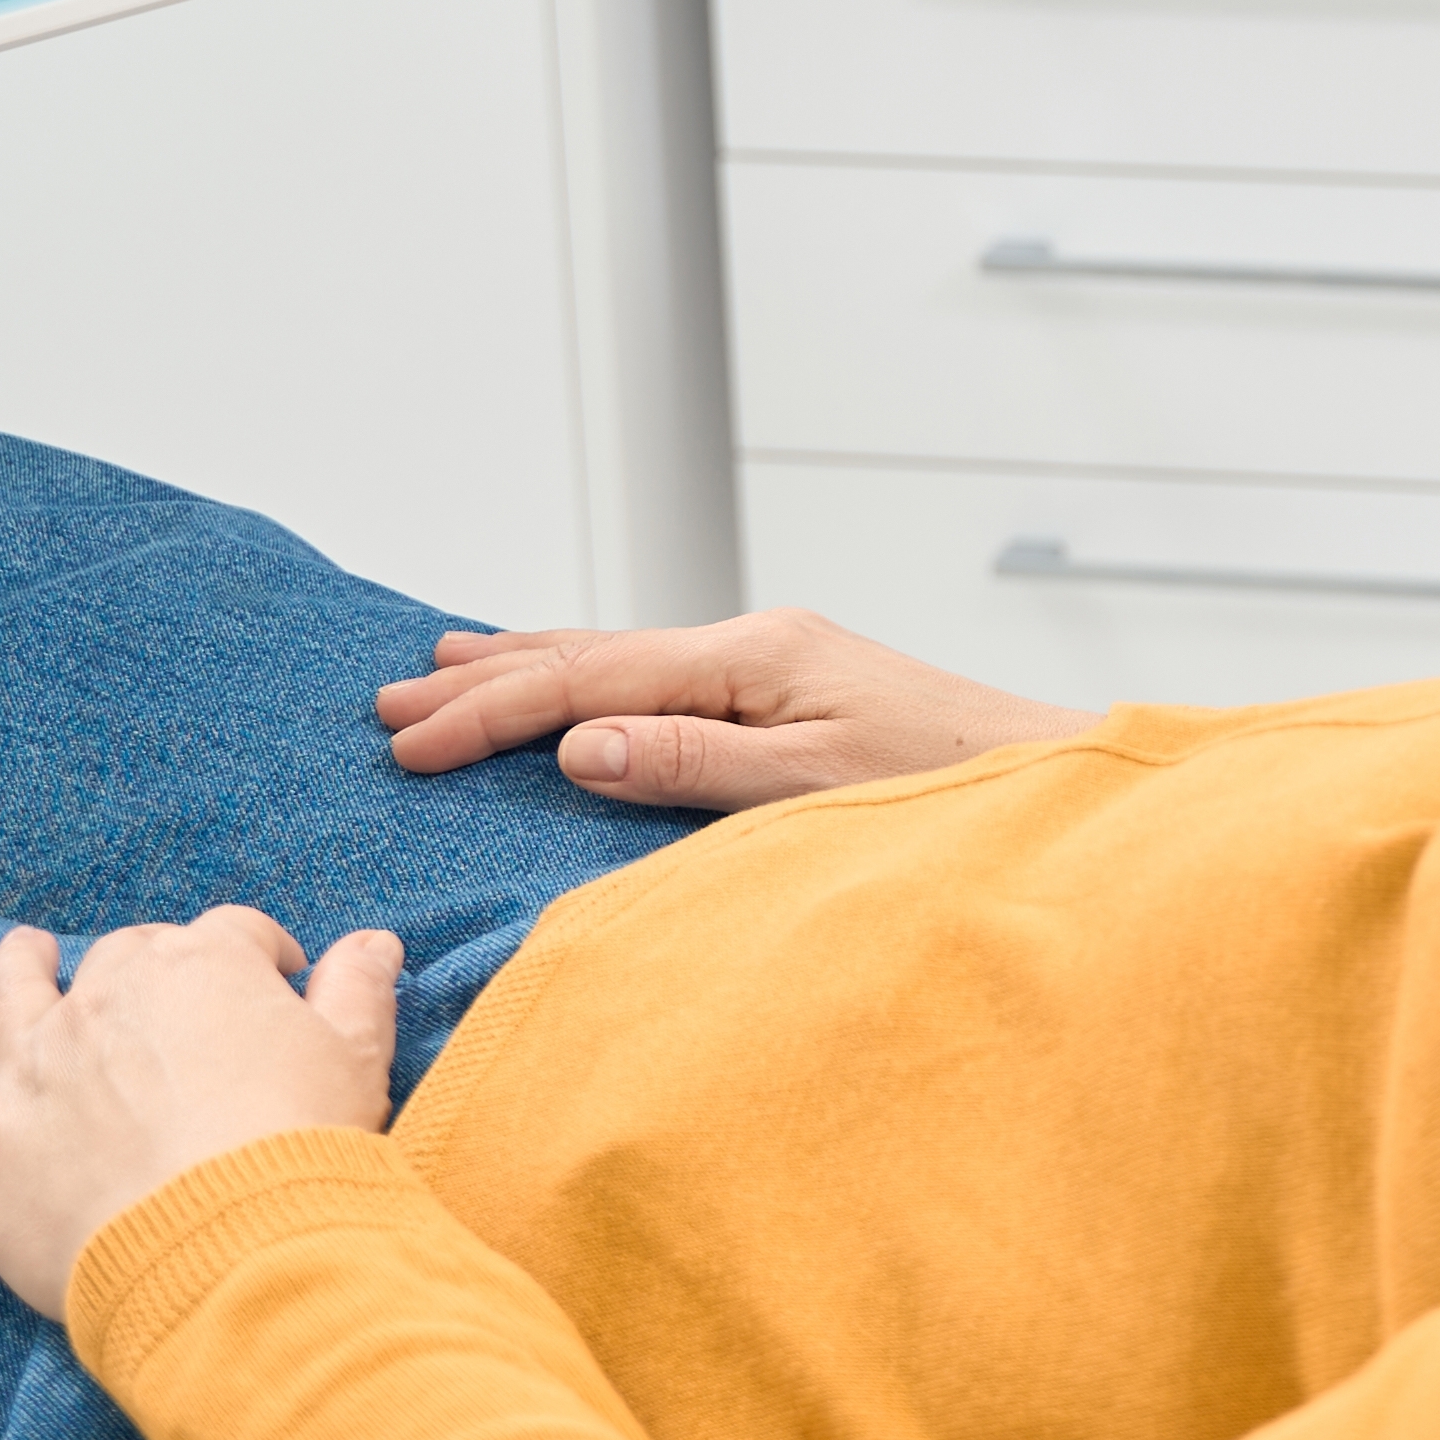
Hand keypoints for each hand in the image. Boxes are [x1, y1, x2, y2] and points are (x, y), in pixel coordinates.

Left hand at [0, 907, 398, 1319]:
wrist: (235, 1249)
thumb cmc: (305, 1154)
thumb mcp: (361, 1060)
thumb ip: (361, 991)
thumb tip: (371, 943)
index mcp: (203, 969)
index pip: (231, 937)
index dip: (259, 962)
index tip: (281, 991)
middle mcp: (107, 1000)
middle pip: (121, 959)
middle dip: (146, 974)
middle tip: (177, 1019)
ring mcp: (33, 1073)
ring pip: (8, 998)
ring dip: (11, 971)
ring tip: (19, 955)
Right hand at [377, 609, 1090, 814]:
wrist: (1051, 780)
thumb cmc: (950, 795)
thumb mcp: (812, 790)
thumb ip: (693, 764)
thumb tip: (576, 743)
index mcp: (754, 657)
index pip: (589, 683)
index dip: (489, 713)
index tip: (405, 746)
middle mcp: (757, 644)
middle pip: (593, 653)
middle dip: (488, 675)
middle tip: (388, 695)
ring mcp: (775, 662)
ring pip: (623, 655)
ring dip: (532, 663)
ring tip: (450, 660)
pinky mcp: (793, 688)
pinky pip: (661, 676)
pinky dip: (594, 677)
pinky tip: (576, 688)